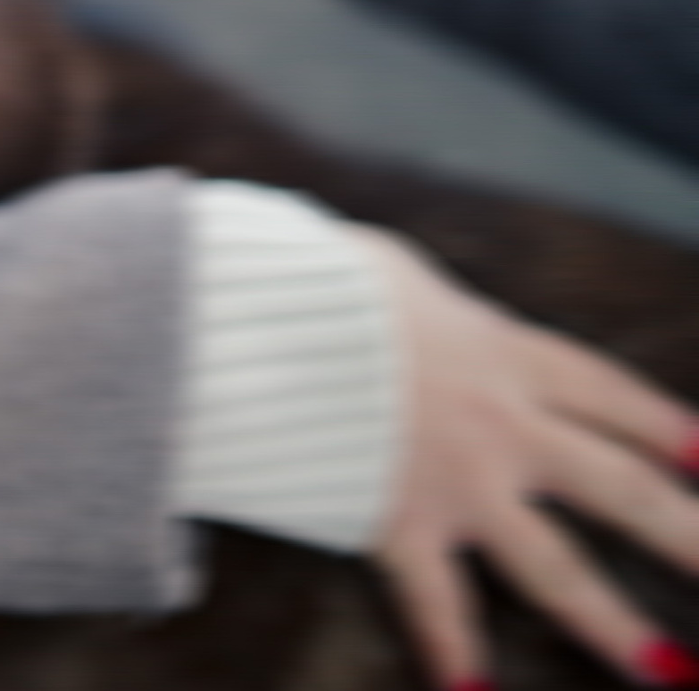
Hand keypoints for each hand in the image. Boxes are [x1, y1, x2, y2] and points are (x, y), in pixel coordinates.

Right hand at [355, 226, 698, 688]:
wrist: (265, 326)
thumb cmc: (319, 282)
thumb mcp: (391, 271)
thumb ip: (429, 305)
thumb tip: (422, 305)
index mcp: (505, 353)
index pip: (609, 393)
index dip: (664, 424)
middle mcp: (504, 427)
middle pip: (623, 490)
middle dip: (689, 538)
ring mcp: (458, 484)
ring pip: (558, 568)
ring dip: (615, 624)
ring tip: (668, 671)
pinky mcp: (397, 522)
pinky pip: (435, 599)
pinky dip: (448, 648)